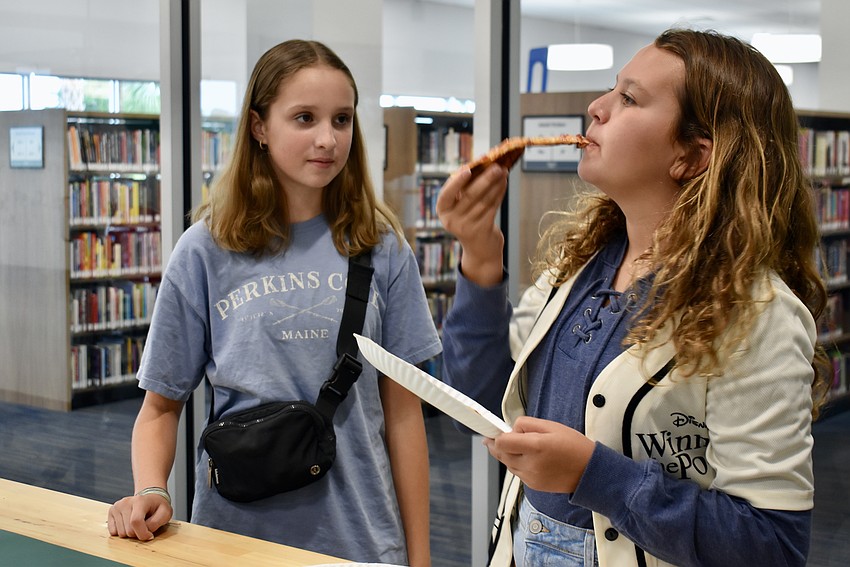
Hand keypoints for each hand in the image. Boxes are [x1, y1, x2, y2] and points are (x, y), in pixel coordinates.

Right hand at [107, 492, 172, 540]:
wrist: (149, 499)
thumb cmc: (157, 506)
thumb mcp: (165, 513)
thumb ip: (157, 522)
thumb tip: (145, 532)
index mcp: (140, 500)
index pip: (136, 521)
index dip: (143, 533)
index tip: (150, 536)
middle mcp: (126, 502)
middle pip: (128, 530)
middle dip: (138, 533)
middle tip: (145, 525)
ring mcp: (117, 506)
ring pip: (120, 533)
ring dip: (130, 532)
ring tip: (137, 523)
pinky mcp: (111, 512)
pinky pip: (113, 532)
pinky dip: (122, 531)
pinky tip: (128, 523)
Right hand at [435, 163, 508, 286]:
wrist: (479, 249)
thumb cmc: (469, 219)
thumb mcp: (460, 206)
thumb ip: (464, 188)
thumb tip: (480, 163)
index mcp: (443, 211)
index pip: (446, 195)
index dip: (456, 182)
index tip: (467, 169)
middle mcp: (452, 221)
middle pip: (470, 196)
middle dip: (485, 178)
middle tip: (496, 166)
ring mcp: (467, 227)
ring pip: (484, 200)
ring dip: (495, 184)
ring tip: (503, 171)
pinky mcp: (482, 230)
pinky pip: (492, 207)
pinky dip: (499, 193)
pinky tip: (503, 183)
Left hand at [483, 415, 594, 492]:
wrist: (590, 472)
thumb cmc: (574, 446)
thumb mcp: (551, 426)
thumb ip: (526, 424)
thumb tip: (510, 428)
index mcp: (536, 446)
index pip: (502, 442)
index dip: (497, 435)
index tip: (496, 431)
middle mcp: (531, 464)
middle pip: (500, 454)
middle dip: (500, 444)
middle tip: (504, 436)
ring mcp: (531, 477)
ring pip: (507, 464)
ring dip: (508, 454)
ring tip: (522, 446)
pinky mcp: (533, 485)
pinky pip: (517, 472)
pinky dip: (518, 464)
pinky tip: (530, 458)